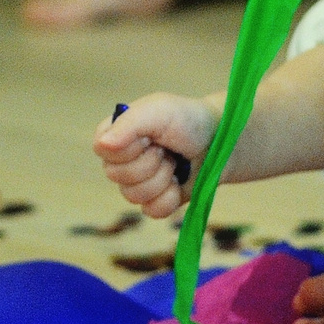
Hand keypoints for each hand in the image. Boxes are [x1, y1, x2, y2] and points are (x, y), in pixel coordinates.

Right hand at [93, 93, 215, 221]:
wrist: (220, 143)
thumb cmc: (189, 120)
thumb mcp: (160, 111)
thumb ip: (129, 124)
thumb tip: (102, 145)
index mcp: (116, 133)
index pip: (103, 150)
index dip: (128, 148)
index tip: (150, 138)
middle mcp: (122, 159)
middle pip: (116, 176)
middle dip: (150, 164)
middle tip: (167, 150)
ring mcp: (137, 182)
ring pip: (133, 196)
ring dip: (161, 179)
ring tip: (175, 164)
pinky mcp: (154, 201)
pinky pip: (151, 211)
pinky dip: (169, 198)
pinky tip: (178, 183)